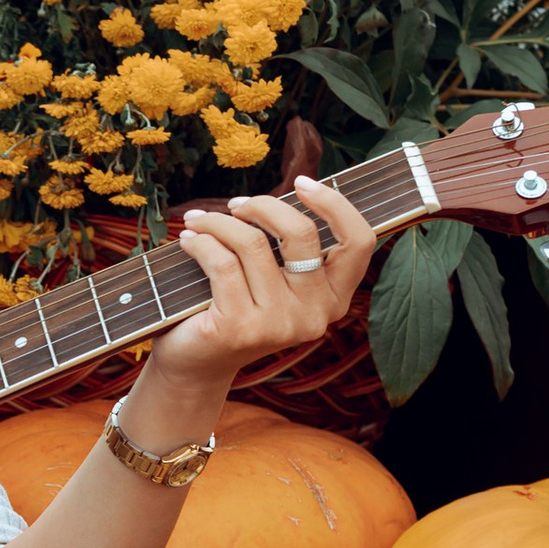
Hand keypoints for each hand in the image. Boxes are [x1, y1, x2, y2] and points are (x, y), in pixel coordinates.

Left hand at [132, 174, 378, 431]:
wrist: (196, 364)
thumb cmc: (236, 309)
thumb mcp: (275, 279)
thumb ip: (289, 247)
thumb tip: (288, 190)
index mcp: (334, 300)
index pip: (360, 242)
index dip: (336, 204)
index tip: (303, 183)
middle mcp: (314, 315)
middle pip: (302, 233)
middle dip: (265, 205)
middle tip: (236, 205)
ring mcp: (278, 325)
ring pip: (253, 244)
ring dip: (219, 223)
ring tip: (199, 222)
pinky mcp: (241, 328)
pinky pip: (222, 263)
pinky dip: (201, 243)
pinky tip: (188, 240)